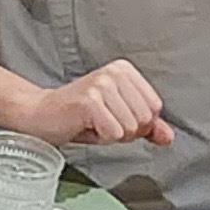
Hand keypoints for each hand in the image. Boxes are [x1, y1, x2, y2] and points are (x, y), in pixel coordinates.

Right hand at [34, 60, 173, 146]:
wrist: (40, 116)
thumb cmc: (78, 117)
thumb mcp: (118, 119)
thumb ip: (146, 127)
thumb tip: (168, 137)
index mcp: (125, 71)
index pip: (155, 108)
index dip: (137, 124)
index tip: (113, 117)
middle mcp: (115, 73)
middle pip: (145, 120)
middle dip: (125, 132)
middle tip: (101, 123)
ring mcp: (102, 85)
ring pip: (130, 129)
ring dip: (111, 135)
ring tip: (92, 124)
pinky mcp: (90, 101)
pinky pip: (113, 134)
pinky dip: (100, 138)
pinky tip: (85, 126)